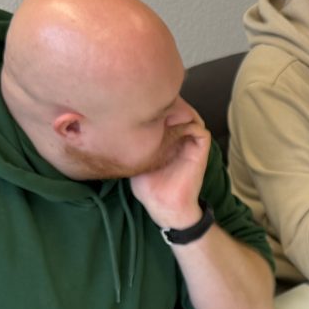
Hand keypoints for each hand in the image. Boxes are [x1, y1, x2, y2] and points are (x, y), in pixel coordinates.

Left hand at [129, 107, 210, 230]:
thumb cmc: (148, 187)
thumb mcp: (134, 158)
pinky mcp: (199, 149)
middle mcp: (180, 137)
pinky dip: (187, 122)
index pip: (164, 114)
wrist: (164, 205)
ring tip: (160, 112)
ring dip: (177, 111)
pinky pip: (198, 127)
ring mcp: (190, 142)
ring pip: (189, 115)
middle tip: (149, 103)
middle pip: (177, 110)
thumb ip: (130, 142)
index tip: (138, 105)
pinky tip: (169, 125)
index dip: (153, 107)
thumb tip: (108, 129)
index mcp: (167, 139)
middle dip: (164, 104)